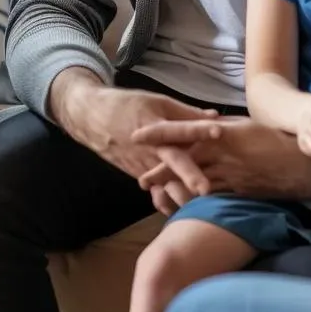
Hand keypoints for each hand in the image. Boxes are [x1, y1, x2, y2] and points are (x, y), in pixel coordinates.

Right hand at [48, 69, 217, 212]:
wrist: (92, 117)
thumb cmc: (127, 105)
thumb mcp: (154, 101)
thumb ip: (184, 112)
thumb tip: (213, 116)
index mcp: (154, 124)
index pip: (179, 126)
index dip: (198, 127)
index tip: (219, 130)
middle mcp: (149, 146)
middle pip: (172, 161)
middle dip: (189, 175)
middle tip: (206, 190)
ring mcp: (142, 163)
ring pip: (165, 181)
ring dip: (182, 193)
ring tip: (203, 208)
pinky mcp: (138, 175)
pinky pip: (157, 190)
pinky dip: (169, 200)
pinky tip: (185, 210)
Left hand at [132, 116, 310, 199]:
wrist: (301, 164)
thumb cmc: (271, 138)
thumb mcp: (241, 125)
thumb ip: (218, 126)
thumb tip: (200, 124)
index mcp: (220, 132)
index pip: (182, 131)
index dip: (158, 134)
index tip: (137, 136)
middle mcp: (222, 154)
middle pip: (184, 162)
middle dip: (161, 170)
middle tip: (140, 178)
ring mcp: (230, 175)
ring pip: (196, 182)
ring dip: (175, 188)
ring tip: (155, 194)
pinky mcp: (239, 192)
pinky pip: (214, 197)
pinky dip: (197, 201)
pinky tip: (183, 206)